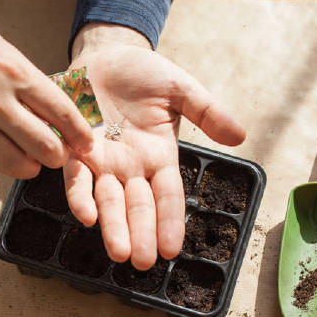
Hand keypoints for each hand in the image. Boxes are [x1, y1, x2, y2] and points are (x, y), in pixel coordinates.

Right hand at [0, 0, 93, 197]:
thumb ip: (17, 75)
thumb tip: (41, 100)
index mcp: (12, 70)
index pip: (63, 112)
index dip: (80, 134)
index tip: (85, 143)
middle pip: (46, 147)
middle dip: (56, 155)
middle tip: (54, 154)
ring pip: (15, 166)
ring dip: (26, 169)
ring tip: (25, 163)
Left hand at [67, 24, 245, 269]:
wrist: (106, 54)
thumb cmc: (144, 74)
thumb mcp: (181, 90)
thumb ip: (208, 112)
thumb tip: (240, 136)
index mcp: (159, 158)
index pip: (167, 198)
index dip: (170, 223)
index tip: (172, 250)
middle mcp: (131, 168)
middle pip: (138, 207)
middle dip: (140, 235)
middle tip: (142, 263)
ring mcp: (103, 162)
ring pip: (108, 201)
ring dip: (112, 227)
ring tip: (119, 252)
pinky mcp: (76, 150)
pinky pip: (76, 177)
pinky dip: (79, 195)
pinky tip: (85, 215)